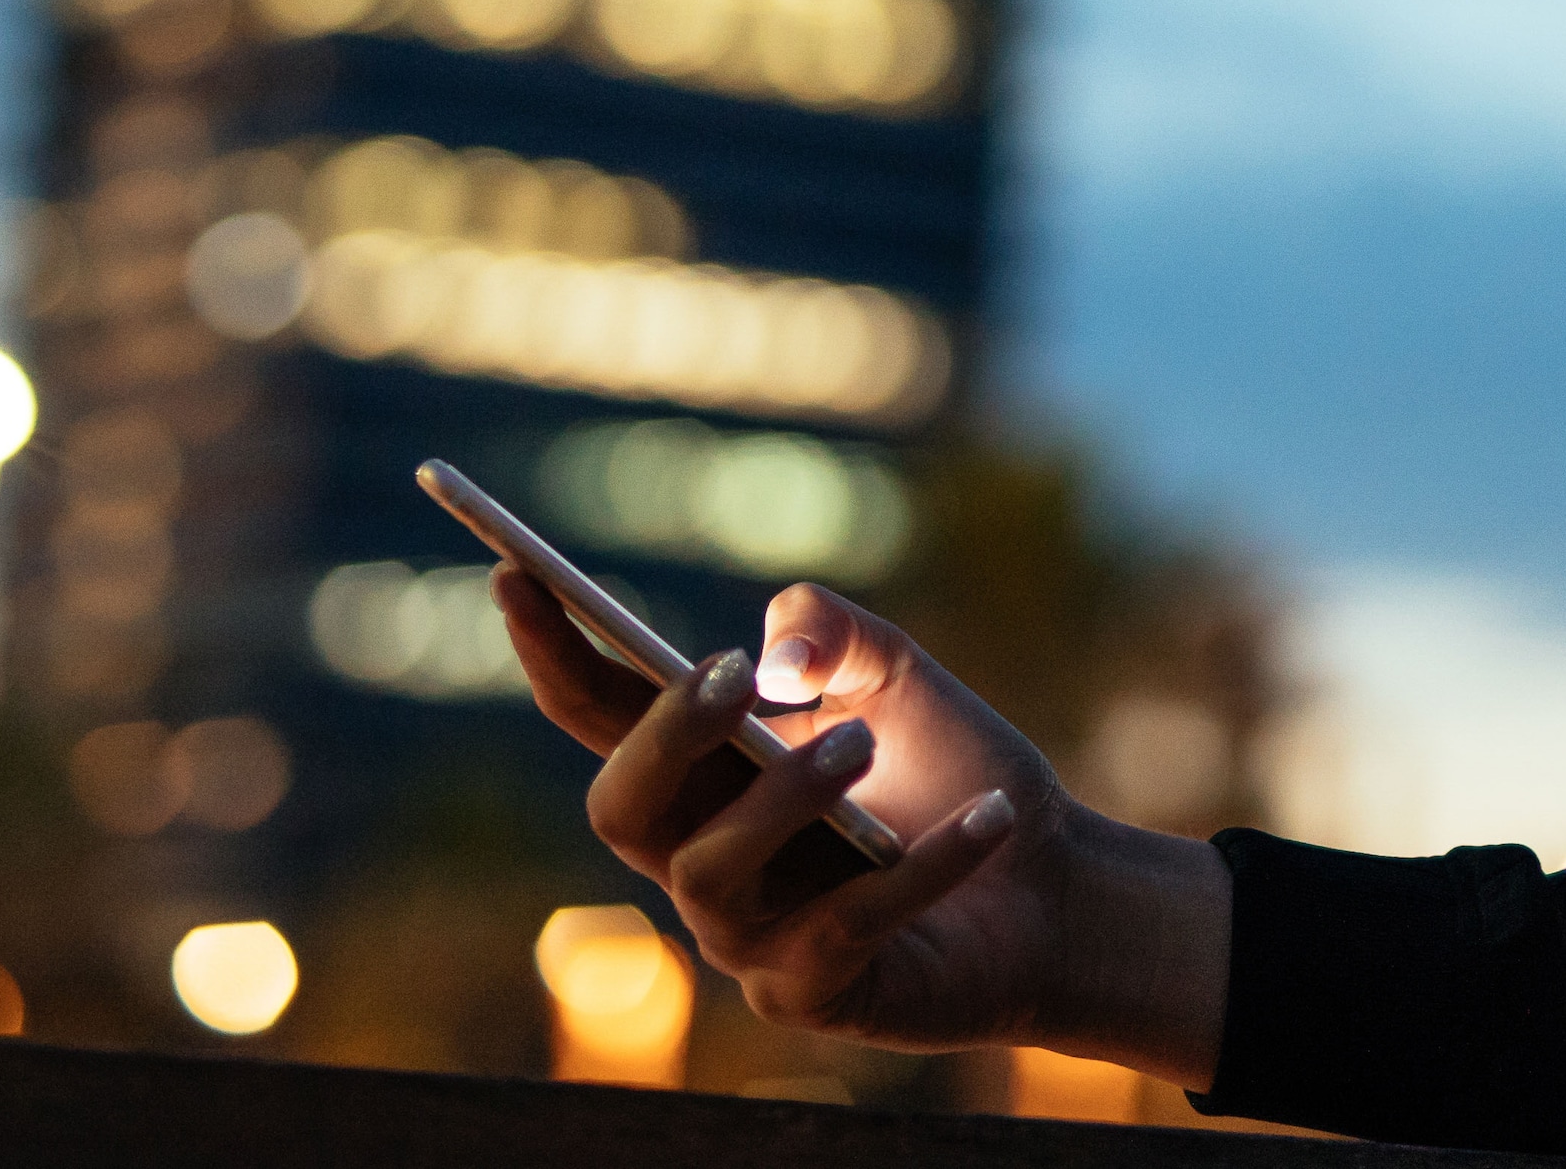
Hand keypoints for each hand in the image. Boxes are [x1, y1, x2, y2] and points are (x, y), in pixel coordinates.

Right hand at [495, 570, 1228, 1081]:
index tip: (515, 571)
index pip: (599, 714)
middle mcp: (701, 860)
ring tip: (862, 744)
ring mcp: (747, 939)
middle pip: (620, 809)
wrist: (1050, 887)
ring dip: (783, 797)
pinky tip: (988, 817)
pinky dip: (923, 866)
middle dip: (664, 738)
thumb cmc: (952, 773)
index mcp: (702, 775)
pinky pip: (847, 926)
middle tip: (735, 676)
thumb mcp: (899, 677)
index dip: (552, 649)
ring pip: (709, 874)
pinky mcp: (814, 993)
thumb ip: (834, 631)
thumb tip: (774, 646)